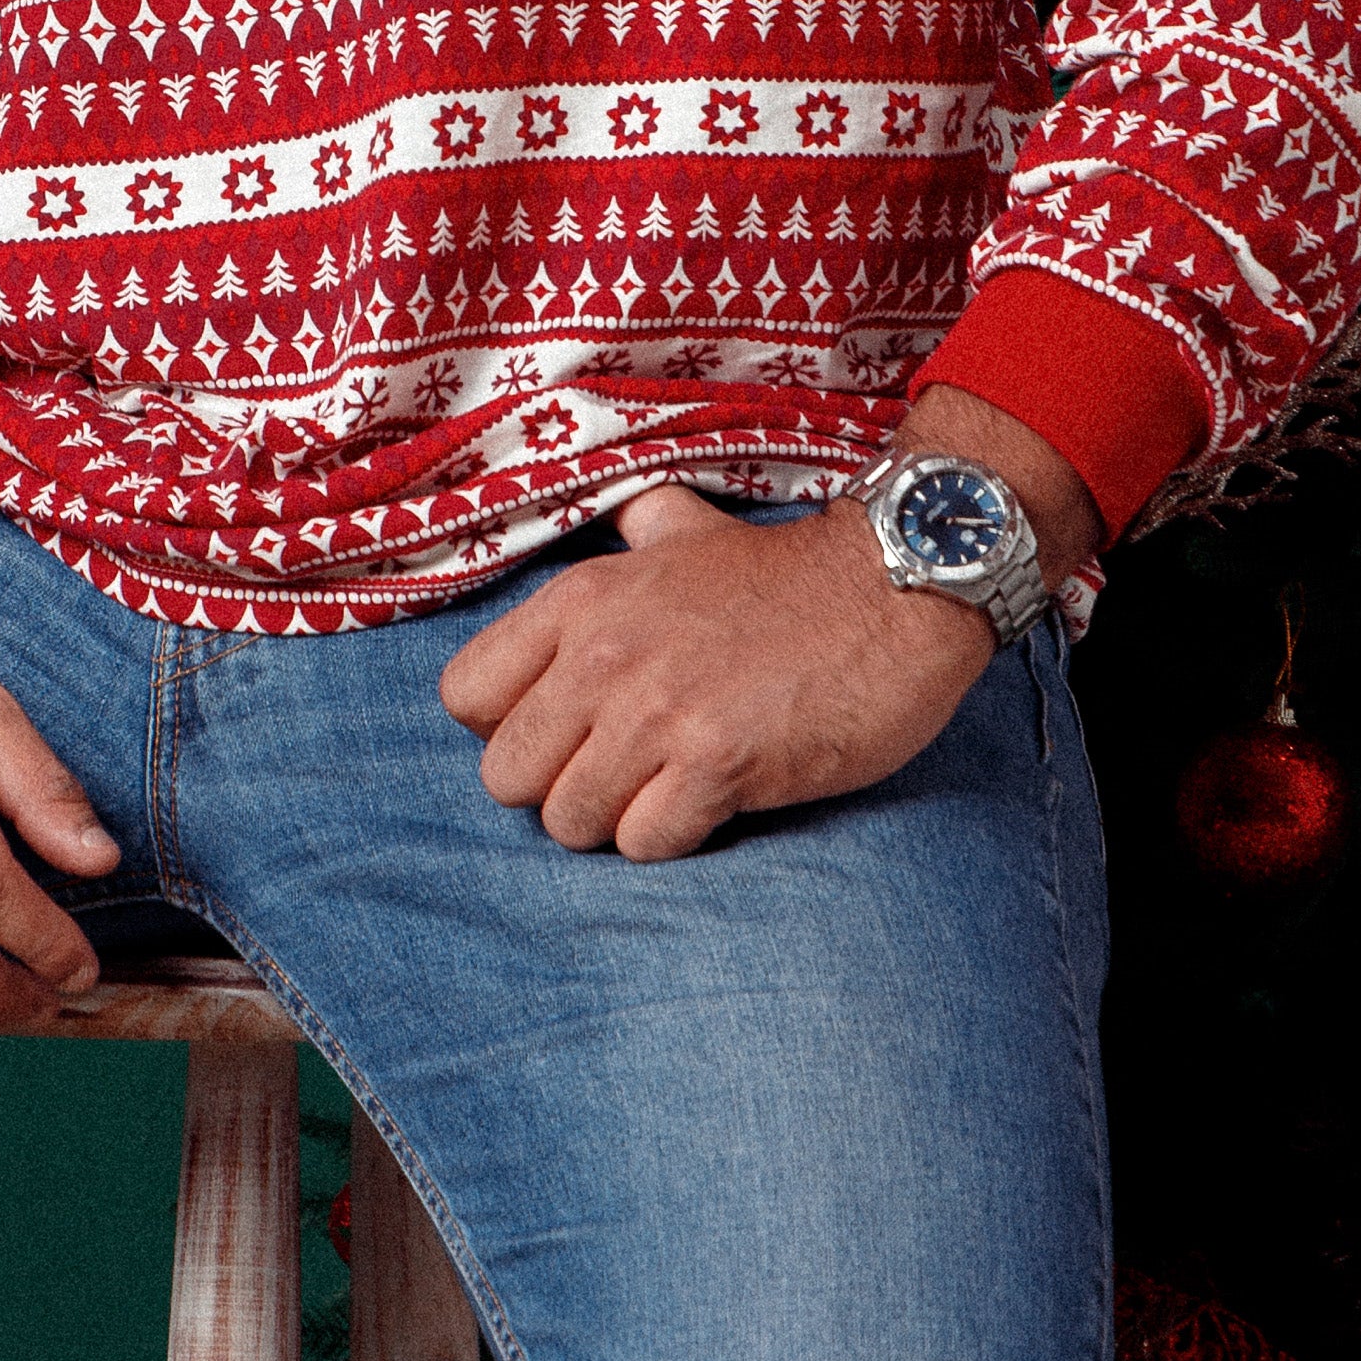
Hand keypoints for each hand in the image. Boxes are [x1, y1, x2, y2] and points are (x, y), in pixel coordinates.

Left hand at [439, 485, 997, 862]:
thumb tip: (627, 518)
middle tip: (623, 771)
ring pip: (568, 822)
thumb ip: (641, 530)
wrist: (896, 589)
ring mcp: (656, 712)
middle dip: (559, 787)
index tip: (565, 729)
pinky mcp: (716, 762)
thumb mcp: (692, 533)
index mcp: (580, 602)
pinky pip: (645, 842)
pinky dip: (675, 836)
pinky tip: (714, 800)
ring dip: (617, 819)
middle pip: (506, 777)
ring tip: (671, 786)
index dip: (507, 727)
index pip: (464, 697)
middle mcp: (602, 656)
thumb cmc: (791, 577)